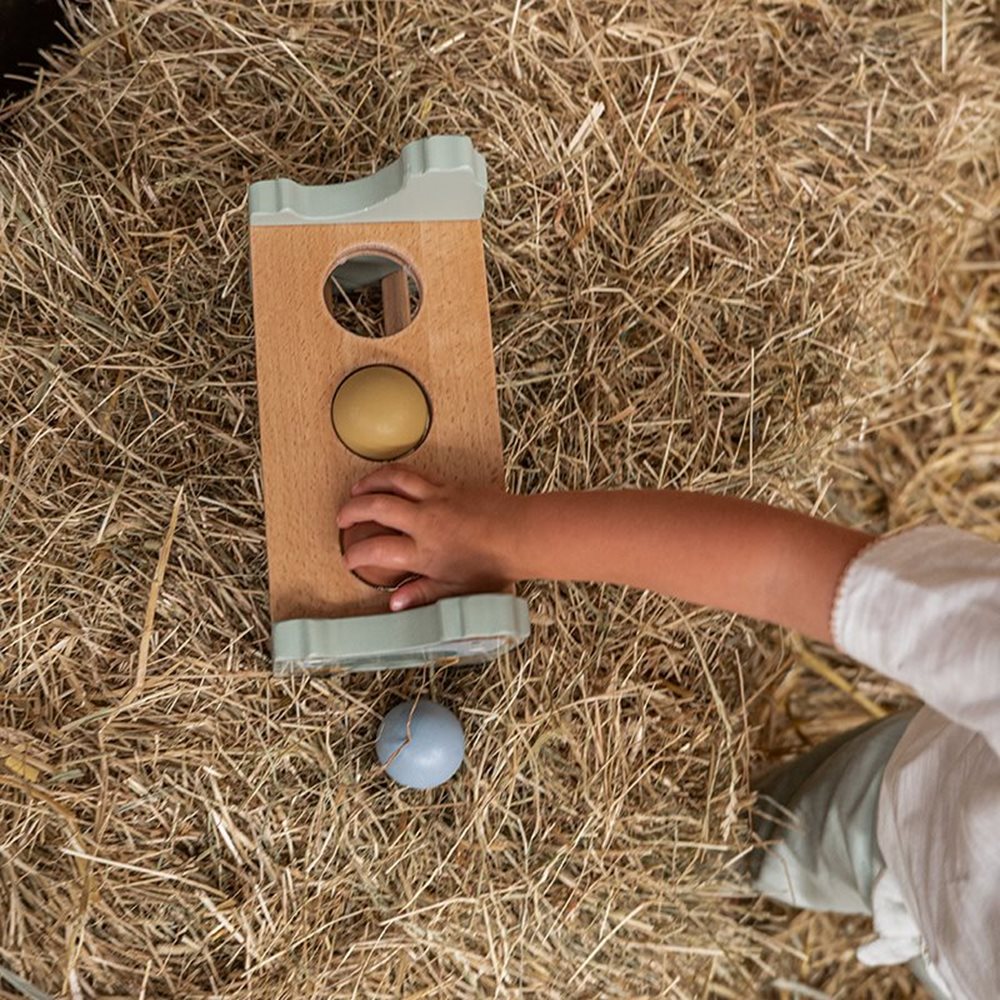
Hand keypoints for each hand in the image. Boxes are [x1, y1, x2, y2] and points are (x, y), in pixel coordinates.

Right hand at [337, 464, 519, 610]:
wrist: (523, 535)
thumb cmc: (494, 565)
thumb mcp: (456, 590)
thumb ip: (422, 594)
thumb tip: (395, 603)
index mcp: (424, 552)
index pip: (376, 550)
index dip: (355, 555)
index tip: (349, 559)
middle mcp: (425, 521)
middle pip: (376, 507)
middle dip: (352, 511)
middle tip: (342, 518)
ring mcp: (437, 498)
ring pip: (394, 480)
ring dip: (370, 482)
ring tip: (357, 489)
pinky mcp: (449, 485)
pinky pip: (416, 474)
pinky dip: (397, 475)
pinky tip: (392, 480)